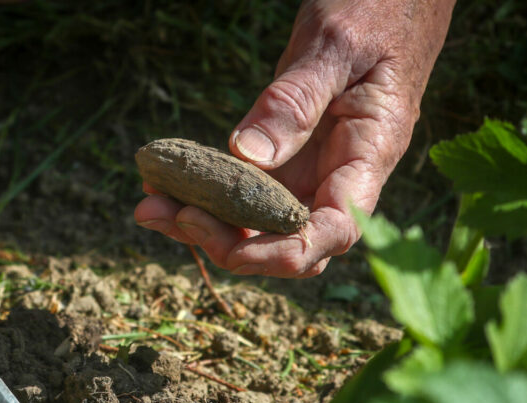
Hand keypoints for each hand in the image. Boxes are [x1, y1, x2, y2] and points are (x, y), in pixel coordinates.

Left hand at [135, 0, 454, 277]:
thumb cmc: (378, 8)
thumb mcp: (335, 44)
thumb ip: (297, 99)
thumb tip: (249, 155)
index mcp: (369, 155)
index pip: (333, 232)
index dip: (281, 254)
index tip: (227, 247)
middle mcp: (341, 175)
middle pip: (287, 240)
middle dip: (226, 243)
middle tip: (163, 215)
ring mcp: (312, 169)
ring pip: (261, 223)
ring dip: (206, 225)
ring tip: (149, 207)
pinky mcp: (287, 155)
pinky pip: (246, 190)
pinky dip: (207, 195)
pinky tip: (165, 184)